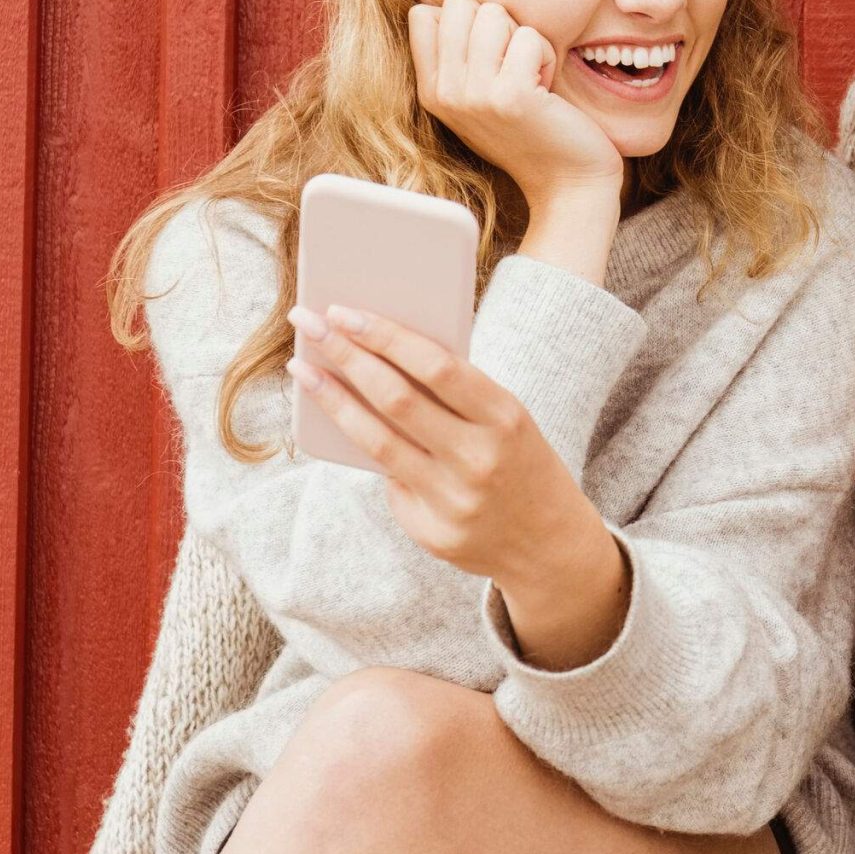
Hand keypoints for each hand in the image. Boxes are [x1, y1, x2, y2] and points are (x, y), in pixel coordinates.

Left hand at [288, 302, 607, 591]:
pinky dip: (366, 451)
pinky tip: (347, 426)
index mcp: (506, 417)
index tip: (344, 311)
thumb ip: (457, 396)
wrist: (550, 542)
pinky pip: (389, 482)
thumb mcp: (507, 421)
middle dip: (346, 355)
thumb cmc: (521, 462)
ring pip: (377, 441)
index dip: (385, 337)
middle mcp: (480, 459)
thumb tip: (382, 355)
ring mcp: (455, 500)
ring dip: (332, 400)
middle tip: (309, 324)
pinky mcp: (433, 532)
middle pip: (396, 399)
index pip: (437, 367)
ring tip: (303, 370)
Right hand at [409, 0, 622, 210]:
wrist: (566, 183)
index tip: (489, 58)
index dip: (466, 21)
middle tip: (514, 65)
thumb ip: (457, 55)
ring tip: (530, 77)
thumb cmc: (531, 131)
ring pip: (493, 13)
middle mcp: (443, 93)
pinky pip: (530, 36)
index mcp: (429, 90)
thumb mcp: (477, 96)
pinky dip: (546, 56)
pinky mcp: (510, 96)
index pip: (422, 15)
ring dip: (524, 39)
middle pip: (458, 4)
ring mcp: (473, 95)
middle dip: (497, 23)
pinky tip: (546, 90)